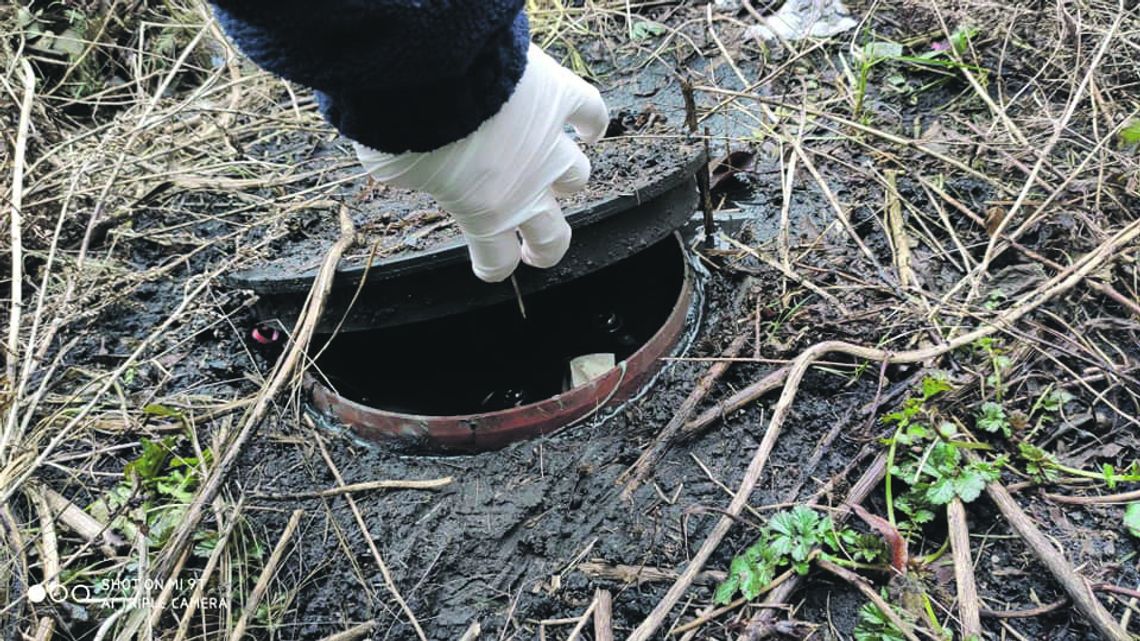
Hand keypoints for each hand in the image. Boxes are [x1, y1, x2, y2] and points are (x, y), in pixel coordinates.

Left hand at [355, 44, 608, 281]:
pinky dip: (593, 122)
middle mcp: (526, 188)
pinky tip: (590, 129)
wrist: (434, 71)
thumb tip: (421, 171)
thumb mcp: (395, 170)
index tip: (489, 265)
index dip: (494, 267)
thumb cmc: (405, 124)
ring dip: (565, 181)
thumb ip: (419, 182)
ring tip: (560, 179)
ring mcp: (550, 144)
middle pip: (553, 236)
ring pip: (575, 178)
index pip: (499, 260)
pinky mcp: (560, 99)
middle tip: (537, 247)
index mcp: (484, 213)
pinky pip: (592, 112)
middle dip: (546, 246)